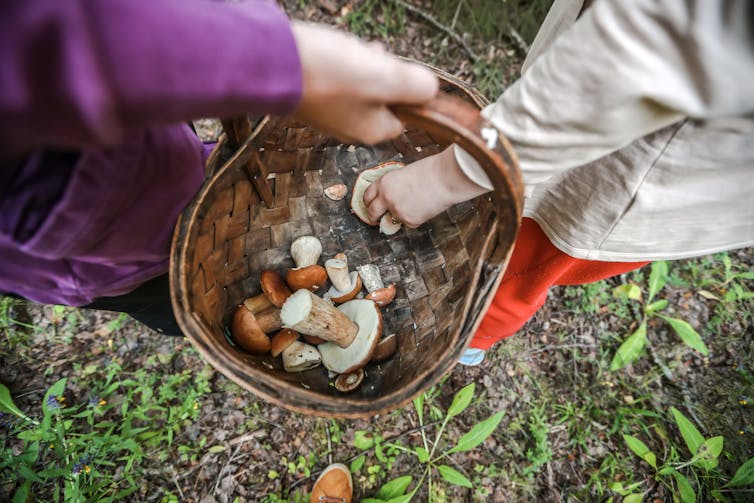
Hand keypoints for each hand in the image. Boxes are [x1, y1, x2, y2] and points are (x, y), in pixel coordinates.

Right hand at [290, 22, 437, 143]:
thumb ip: (417, 86)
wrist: (271, 64)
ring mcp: (330, 114)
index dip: (407, 88)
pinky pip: (337, 79)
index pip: (406, 114)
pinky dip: (338, 63)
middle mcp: (352, 129)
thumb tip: (431, 91)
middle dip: (381, 70)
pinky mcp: (312, 98)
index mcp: (374, 131)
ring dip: (360, 63)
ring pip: (361, 84)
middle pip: (383, 96)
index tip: (396, 67)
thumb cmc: (331, 73)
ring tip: (346, 52)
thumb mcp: (387, 78)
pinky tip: (328, 52)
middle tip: (369, 56)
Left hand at [363, 146, 489, 226]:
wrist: (446, 178)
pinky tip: (425, 208)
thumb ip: (395, 186)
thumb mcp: (405, 173)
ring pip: (392, 220)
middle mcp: (386, 197)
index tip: (371, 206)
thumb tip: (392, 196)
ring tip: (415, 206)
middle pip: (372, 213)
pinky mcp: (409, 221)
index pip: (367, 196)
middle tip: (377, 219)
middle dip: (373, 217)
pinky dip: (415, 219)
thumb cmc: (431, 171)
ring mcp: (397, 211)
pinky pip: (408, 223)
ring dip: (399, 216)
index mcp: (384, 183)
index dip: (368, 202)